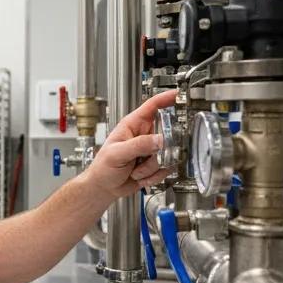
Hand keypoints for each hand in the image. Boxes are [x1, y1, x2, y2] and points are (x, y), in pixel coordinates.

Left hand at [85, 89, 175, 203]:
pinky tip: (140, 177)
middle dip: (158, 151)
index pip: (153, 106)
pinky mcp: (156, 164)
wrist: (104, 188)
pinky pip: (166, 168)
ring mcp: (152, 150)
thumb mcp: (117, 154)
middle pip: (168, 134)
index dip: (167, 98)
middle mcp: (145, 135)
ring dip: (152, 168)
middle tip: (146, 158)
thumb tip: (160, 139)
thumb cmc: (103, 168)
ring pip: (168, 155)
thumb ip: (138, 145)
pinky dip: (154, 176)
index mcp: (133, 125)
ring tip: (135, 170)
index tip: (180, 95)